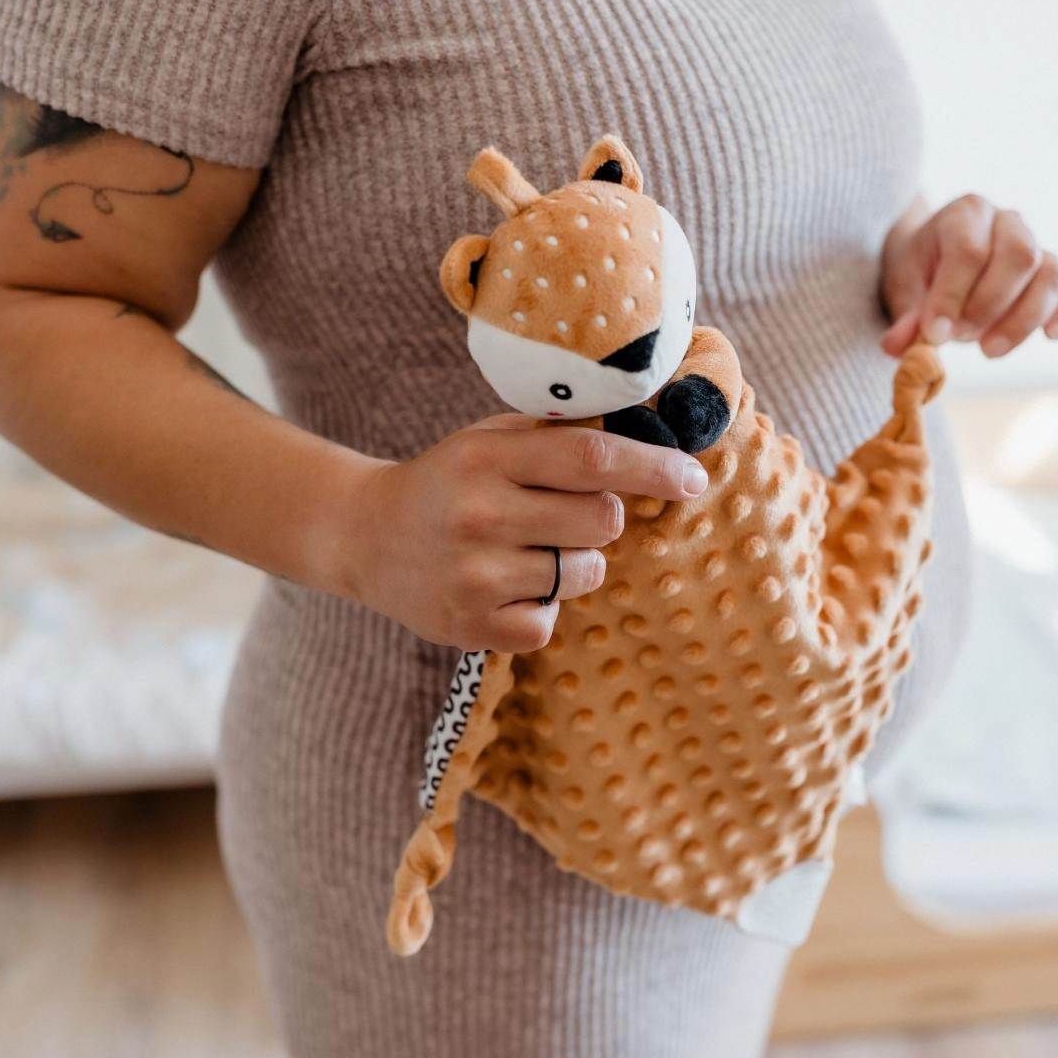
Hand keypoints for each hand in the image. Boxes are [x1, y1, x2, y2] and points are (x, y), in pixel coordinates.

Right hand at [338, 415, 709, 652]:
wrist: (365, 537)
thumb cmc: (449, 482)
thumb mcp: (489, 439)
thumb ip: (557, 436)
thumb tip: (647, 430)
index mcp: (486, 457)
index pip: (591, 459)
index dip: (652, 468)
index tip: (692, 478)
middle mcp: (480, 515)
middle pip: (602, 520)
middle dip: (602, 517)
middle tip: (565, 514)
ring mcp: (476, 576)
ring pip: (585, 572)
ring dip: (574, 563)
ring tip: (525, 552)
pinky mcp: (474, 627)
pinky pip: (552, 620)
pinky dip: (543, 606)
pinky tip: (505, 586)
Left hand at [880, 194, 1057, 358]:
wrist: (934, 266)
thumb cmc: (920, 276)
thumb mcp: (903, 292)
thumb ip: (905, 318)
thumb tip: (899, 347)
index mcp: (965, 214)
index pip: (969, 249)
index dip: (952, 296)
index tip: (935, 334)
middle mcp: (1008, 222)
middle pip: (1020, 255)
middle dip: (989, 306)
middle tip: (961, 338)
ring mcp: (1039, 247)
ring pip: (1052, 274)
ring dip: (1022, 320)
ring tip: (987, 349)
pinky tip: (1051, 334)